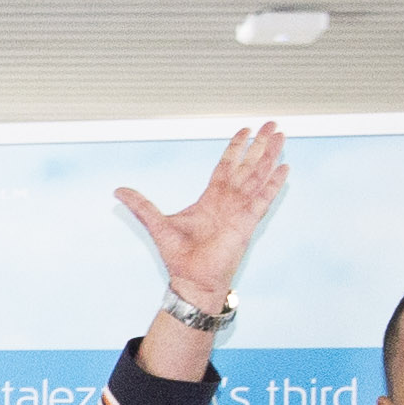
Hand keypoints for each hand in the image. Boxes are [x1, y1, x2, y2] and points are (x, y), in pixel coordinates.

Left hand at [117, 124, 289, 352]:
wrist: (192, 280)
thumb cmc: (180, 258)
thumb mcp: (157, 224)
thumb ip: (141, 205)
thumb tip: (118, 191)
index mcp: (211, 198)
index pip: (227, 165)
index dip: (236, 148)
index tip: (245, 131)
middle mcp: (229, 201)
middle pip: (248, 165)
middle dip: (259, 145)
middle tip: (272, 124)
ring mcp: (240, 210)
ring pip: (258, 176)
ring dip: (270, 156)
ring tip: (281, 136)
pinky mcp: (247, 222)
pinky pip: (263, 198)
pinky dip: (274, 183)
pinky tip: (284, 168)